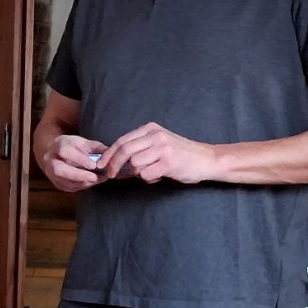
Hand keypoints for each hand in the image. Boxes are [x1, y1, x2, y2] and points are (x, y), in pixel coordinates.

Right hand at [38, 134, 107, 191]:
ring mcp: (51, 174)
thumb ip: (97, 148)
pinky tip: (92, 182)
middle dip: (79, 175)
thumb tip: (111, 154)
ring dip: (83, 182)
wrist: (57, 153)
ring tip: (98, 179)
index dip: (79, 159)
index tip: (94, 165)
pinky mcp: (57, 184)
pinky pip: (69, 188)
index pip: (65, 152)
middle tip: (95, 177)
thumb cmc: (73, 147)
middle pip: (60, 170)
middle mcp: (50, 160)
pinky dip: (82, 186)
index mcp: (57, 145)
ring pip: (64, 181)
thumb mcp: (85, 142)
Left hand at [98, 122, 215, 183]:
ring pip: (134, 164)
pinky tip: (160, 175)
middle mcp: (155, 135)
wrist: (206, 160)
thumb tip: (113, 160)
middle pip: (124, 151)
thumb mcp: (158, 143)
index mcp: (150, 129)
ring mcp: (162, 148)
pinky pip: (146, 174)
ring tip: (152, 172)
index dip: (109, 154)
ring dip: (139, 173)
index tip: (100, 164)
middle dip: (113, 165)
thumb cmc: (180, 154)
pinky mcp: (168, 162)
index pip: (122, 140)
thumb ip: (139, 147)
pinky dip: (149, 179)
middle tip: (110, 175)